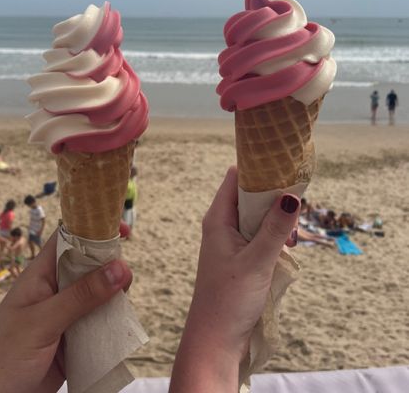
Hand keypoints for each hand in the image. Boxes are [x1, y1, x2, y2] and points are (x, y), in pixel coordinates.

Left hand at [0, 231, 131, 392]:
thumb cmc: (2, 356)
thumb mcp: (43, 322)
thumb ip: (81, 296)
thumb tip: (120, 267)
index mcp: (41, 275)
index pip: (69, 239)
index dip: (94, 228)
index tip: (122, 228)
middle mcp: (55, 290)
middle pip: (90, 266)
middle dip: (111, 266)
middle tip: (126, 277)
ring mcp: (65, 315)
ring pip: (99, 295)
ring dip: (114, 297)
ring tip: (124, 303)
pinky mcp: (74, 339)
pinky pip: (99, 323)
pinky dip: (112, 323)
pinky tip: (121, 326)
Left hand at [170, 166, 299, 392]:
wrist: (216, 340)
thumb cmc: (229, 299)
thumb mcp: (257, 261)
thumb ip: (276, 228)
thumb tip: (293, 196)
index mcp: (218, 217)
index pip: (237, 177)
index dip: (259, 169)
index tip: (285, 169)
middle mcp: (223, 223)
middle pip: (251, 195)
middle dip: (274, 199)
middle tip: (293, 213)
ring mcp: (231, 240)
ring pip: (259, 216)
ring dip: (277, 222)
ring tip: (290, 238)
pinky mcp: (241, 255)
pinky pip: (260, 234)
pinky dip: (274, 237)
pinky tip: (285, 250)